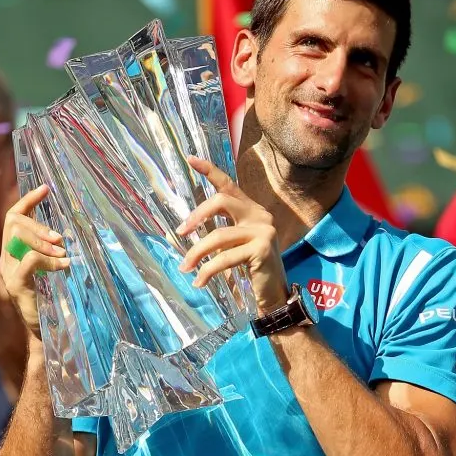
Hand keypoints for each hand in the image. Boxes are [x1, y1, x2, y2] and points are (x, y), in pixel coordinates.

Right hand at [0, 185, 70, 339]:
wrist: (42, 331)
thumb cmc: (50, 300)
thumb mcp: (51, 268)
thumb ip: (52, 250)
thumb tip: (66, 231)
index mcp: (13, 252)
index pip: (13, 217)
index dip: (28, 200)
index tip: (46, 188)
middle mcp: (6, 259)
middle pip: (14, 223)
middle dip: (38, 225)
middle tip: (60, 239)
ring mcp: (9, 272)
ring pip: (18, 237)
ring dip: (44, 241)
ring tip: (63, 253)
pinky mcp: (16, 285)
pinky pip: (30, 260)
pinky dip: (50, 259)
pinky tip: (64, 266)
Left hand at [177, 157, 288, 314]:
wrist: (274, 296)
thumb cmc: (252, 270)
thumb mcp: (236, 245)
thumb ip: (222, 231)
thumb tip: (189, 228)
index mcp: (252, 210)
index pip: (229, 185)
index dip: (209, 171)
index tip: (189, 159)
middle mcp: (260, 216)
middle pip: (222, 200)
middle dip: (197, 216)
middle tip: (181, 233)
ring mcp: (264, 231)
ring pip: (218, 235)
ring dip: (197, 253)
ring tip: (185, 267)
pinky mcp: (262, 249)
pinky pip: (225, 258)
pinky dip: (208, 270)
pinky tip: (200, 281)